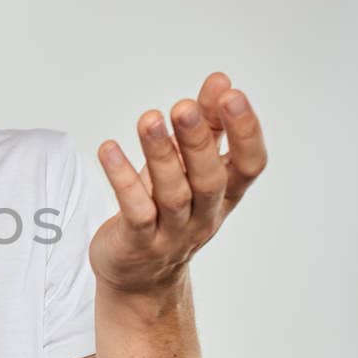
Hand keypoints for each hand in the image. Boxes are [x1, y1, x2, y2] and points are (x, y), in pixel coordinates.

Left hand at [88, 71, 266, 293]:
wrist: (140, 277)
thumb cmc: (167, 209)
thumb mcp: (190, 166)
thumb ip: (207, 124)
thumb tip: (220, 81)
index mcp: (225, 194)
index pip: (249, 165)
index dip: (245, 132)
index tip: (232, 95)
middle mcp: (204, 215)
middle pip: (209, 179)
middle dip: (198, 141)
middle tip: (183, 106)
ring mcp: (172, 232)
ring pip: (172, 194)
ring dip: (160, 155)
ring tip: (148, 119)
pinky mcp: (138, 242)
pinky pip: (134, 210)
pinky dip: (122, 178)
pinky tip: (108, 148)